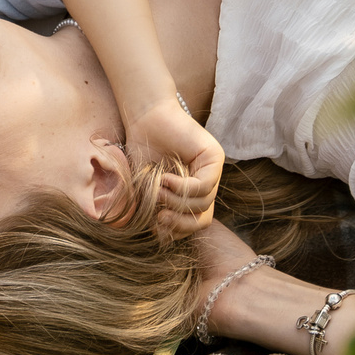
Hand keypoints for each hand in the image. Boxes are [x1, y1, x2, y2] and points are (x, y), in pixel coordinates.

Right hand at [123, 99, 223, 239]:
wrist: (143, 117)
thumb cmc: (140, 149)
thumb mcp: (143, 188)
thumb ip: (154, 209)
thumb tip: (161, 237)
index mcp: (191, 193)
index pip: (195, 223)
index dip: (177, 230)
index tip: (155, 225)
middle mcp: (206, 183)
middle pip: (203, 217)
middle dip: (180, 222)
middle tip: (159, 216)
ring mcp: (213, 171)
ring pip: (204, 203)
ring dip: (176, 201)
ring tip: (157, 190)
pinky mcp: (214, 158)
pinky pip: (204, 186)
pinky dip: (182, 187)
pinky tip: (164, 179)